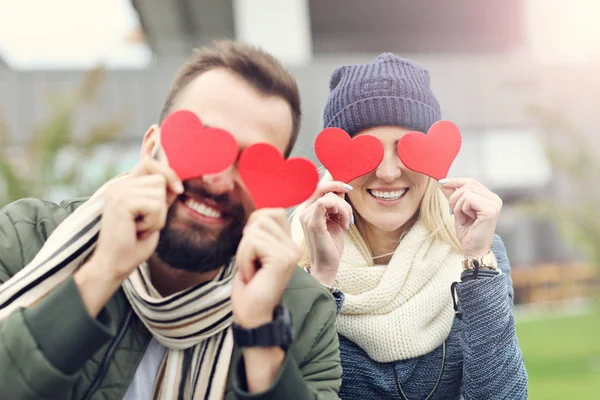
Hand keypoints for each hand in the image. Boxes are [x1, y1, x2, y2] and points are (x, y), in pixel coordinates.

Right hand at [74, 156, 182, 315]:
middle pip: (162, 177)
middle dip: (164, 202)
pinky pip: (156, 205)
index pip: (145, 160)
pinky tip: (137, 229)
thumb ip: (163, 197)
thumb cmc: (134, 243)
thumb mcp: (155, 216)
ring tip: (140, 226)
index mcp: (128, 186)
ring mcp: (119, 190)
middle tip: (146, 222)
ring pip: (161, 192)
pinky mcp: (121, 200)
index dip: (152, 145)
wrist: (115, 264)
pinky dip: (154, 222)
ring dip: (158, 216)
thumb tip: (176, 180)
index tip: (156, 129)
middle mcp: (121, 184)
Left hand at [231, 208, 300, 328]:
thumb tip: (254, 218)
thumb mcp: (252, 254)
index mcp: (288, 244)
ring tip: (252, 271)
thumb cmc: (250, 288)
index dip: (254, 225)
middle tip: (251, 264)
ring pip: (254, 231)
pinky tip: (252, 275)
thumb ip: (258, 233)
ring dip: (243, 252)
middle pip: (261, 218)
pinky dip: (244, 259)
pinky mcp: (282, 259)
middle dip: (246, 240)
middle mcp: (293, 246)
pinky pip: (252, 243)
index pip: (271, 213)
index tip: (252, 252)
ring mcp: (290, 252)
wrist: (254, 316)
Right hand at [298, 181, 352, 285]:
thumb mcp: (336, 218)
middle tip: (349, 211)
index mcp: (308, 209)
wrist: (327, 265)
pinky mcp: (312, 223)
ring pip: (329, 197)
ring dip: (345, 208)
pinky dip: (341, 211)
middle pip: (323, 188)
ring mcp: (306, 216)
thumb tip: (342, 187)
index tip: (348, 189)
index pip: (319, 186)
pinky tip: (344, 224)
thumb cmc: (331, 244)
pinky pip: (325, 203)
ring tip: (347, 223)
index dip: (334, 183)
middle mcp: (304, 211)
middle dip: (340, 193)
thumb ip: (336, 203)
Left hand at [439, 178, 501, 258]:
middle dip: (454, 197)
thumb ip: (452, 195)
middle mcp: (494, 199)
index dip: (455, 181)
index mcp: (489, 198)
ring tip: (463, 218)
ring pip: (466, 192)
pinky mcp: (490, 210)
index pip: (471, 182)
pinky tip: (466, 220)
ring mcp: (494, 204)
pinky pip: (468, 199)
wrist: (473, 249)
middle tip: (454, 212)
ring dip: (457, 206)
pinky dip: (462, 210)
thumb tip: (442, 182)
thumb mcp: (457, 209)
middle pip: (467, 185)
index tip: (441, 183)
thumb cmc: (467, 232)